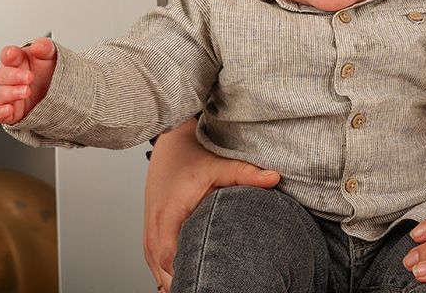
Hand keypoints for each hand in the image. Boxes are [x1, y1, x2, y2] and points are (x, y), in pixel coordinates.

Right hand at [0, 38, 57, 124]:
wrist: (58, 91)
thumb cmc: (48, 71)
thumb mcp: (51, 56)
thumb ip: (45, 47)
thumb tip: (38, 46)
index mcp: (16, 60)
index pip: (7, 55)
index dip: (9, 54)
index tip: (14, 55)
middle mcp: (9, 77)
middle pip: (3, 75)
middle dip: (15, 76)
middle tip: (29, 77)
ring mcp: (8, 95)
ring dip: (11, 93)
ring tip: (26, 91)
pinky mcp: (10, 112)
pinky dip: (1, 113)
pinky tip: (9, 110)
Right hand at [144, 118, 280, 292]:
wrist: (170, 147)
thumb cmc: (191, 157)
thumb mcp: (220, 165)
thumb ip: (246, 174)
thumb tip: (275, 178)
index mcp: (167, 217)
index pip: (172, 259)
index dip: (191, 276)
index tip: (216, 282)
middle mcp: (154, 231)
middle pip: (166, 275)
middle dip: (190, 284)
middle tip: (221, 287)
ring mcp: (150, 238)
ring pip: (161, 276)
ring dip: (181, 282)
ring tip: (212, 286)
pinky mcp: (153, 240)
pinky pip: (159, 269)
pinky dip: (174, 277)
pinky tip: (196, 281)